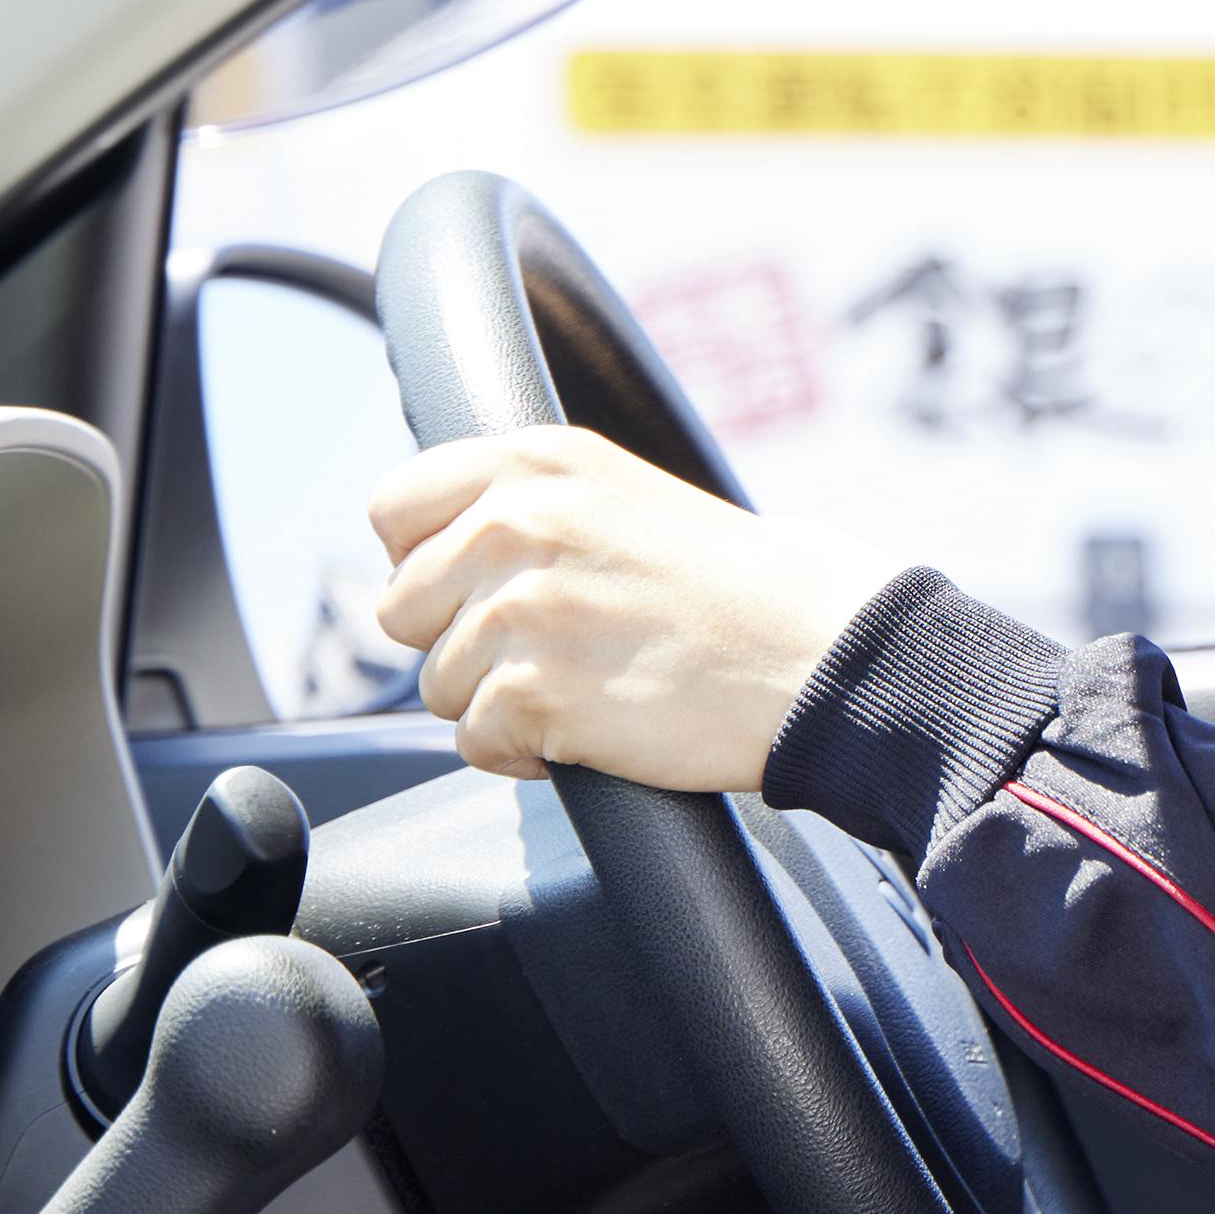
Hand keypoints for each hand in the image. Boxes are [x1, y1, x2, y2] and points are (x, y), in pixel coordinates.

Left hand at [367, 430, 906, 791]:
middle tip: (556, 647)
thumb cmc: (733, 587)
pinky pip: (476, 742)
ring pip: (439, 685)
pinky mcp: (536, 691)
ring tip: (590, 683)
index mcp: (533, 459)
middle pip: (403, 610)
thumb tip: (430, 550)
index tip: (483, 590)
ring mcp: (523, 606)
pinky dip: (527, 754)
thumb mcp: (618, 493)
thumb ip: (522, 503)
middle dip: (465, 641)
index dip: (428, 564)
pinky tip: (595, 726)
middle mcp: (516, 520)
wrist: (821, 650)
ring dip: (502, 702)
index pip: (393, 509)